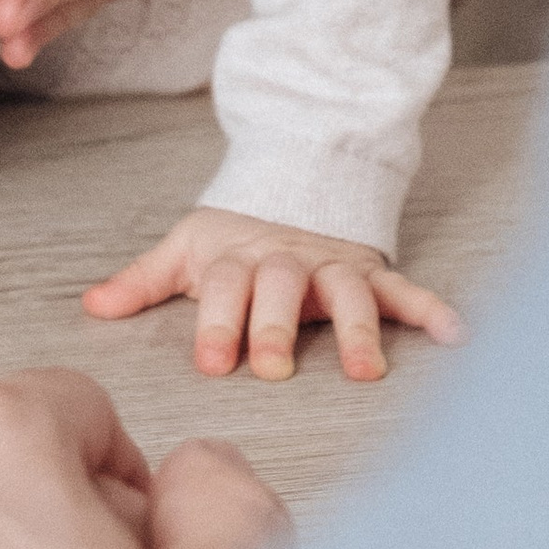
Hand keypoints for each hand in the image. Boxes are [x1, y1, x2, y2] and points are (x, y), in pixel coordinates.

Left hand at [84, 206, 465, 382]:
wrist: (297, 178)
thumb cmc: (235, 236)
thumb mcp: (187, 249)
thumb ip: (143, 282)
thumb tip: (91, 307)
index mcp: (239, 258)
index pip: (226, 287)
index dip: (219, 322)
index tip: (214, 362)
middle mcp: (288, 261)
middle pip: (283, 286)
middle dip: (278, 324)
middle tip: (272, 365)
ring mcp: (334, 266)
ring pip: (347, 292)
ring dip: (356, 329)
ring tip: (364, 370)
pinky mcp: (372, 271)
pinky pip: (405, 289)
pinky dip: (432, 310)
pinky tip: (457, 335)